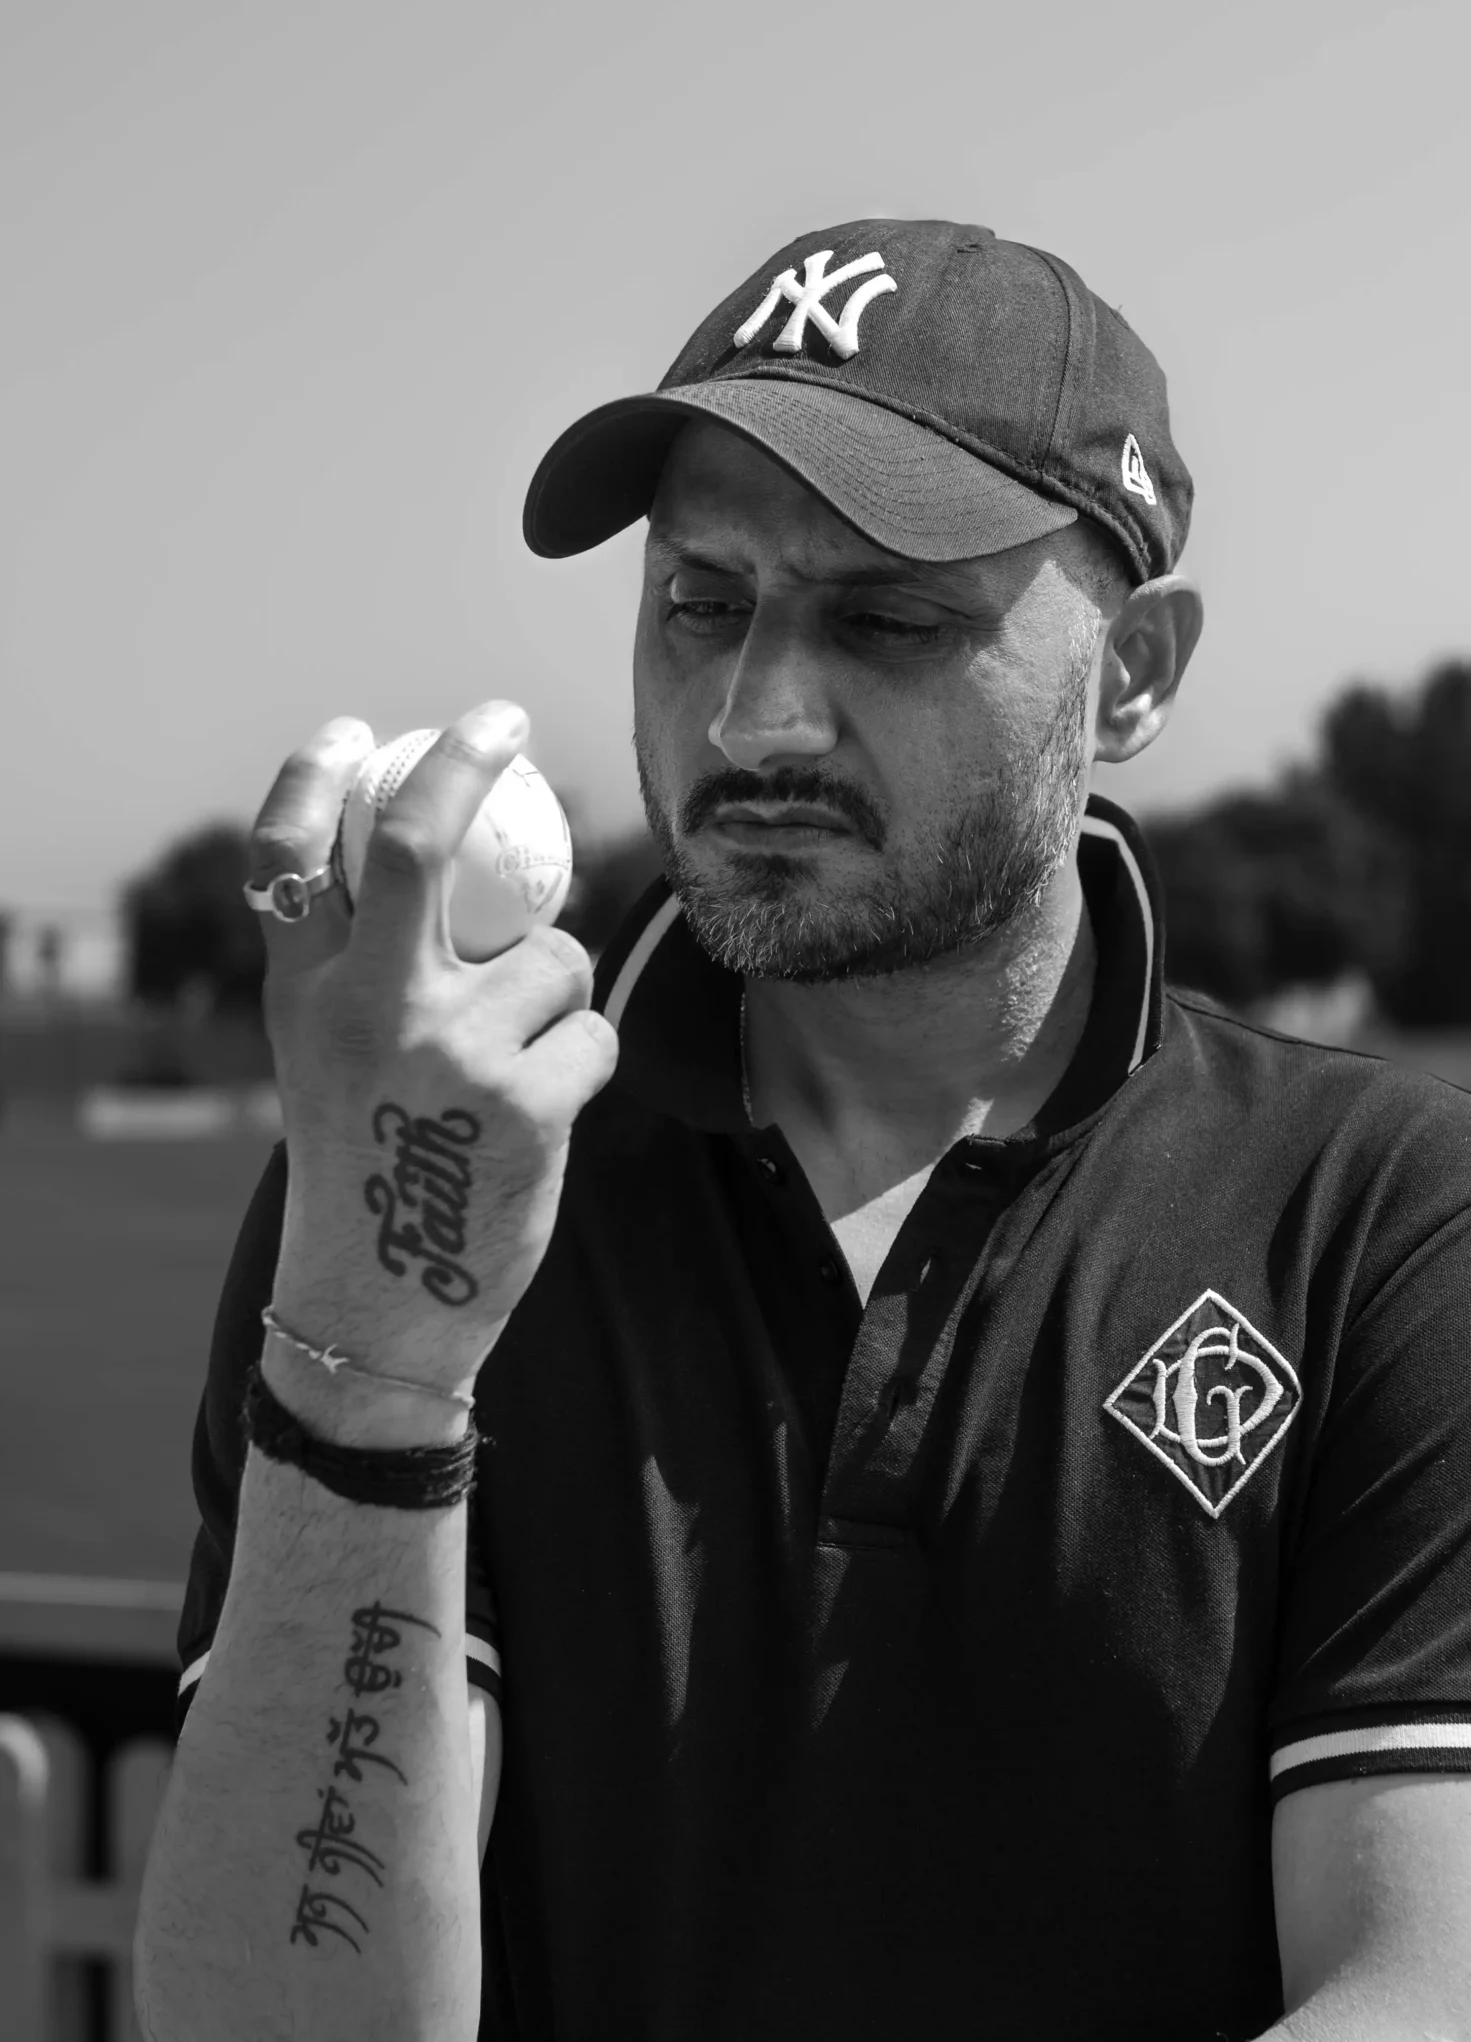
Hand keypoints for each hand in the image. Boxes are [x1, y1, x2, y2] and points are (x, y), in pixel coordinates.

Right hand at [247, 705, 617, 1426]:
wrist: (382, 1304)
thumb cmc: (367, 1171)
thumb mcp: (328, 1063)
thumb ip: (365, 977)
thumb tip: (460, 877)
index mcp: (303, 999)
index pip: (289, 860)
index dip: (315, 778)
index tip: (354, 729)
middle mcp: (368, 1011)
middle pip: (420, 845)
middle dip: (465, 760)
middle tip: (500, 719)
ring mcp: (450, 1053)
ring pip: (554, 958)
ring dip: (558, 998)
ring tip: (516, 1069)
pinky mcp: (527, 1103)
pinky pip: (593, 1033)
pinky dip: (584, 1063)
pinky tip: (542, 1117)